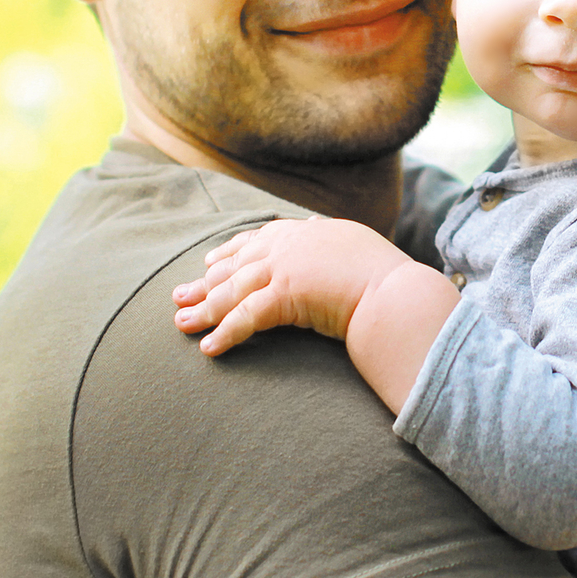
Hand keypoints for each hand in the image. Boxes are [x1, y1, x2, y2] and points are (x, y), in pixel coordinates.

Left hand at [172, 217, 413, 355]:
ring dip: (204, 310)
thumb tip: (319, 228)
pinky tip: (209, 348)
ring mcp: (285, 268)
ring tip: (181, 326)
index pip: (257, 239)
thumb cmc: (385, 277)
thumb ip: (331, 241)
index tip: (209, 262)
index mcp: (306, 232)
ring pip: (233, 290)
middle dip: (205, 283)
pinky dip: (226, 333)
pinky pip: (246, 316)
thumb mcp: (355, 245)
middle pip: (236, 265)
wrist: (398, 294)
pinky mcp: (285, 295)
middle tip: (178, 298)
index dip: (230, 252)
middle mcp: (290, 245)